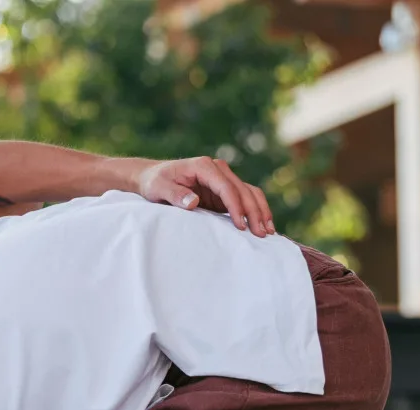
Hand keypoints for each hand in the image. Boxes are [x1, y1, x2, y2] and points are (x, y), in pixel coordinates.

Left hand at [135, 157, 273, 235]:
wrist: (151, 177)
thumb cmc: (154, 182)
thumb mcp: (158, 188)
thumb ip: (175, 194)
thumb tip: (194, 202)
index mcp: (204, 166)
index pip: (226, 187)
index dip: (236, 207)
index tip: (241, 225)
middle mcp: (217, 170)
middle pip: (243, 190)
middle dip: (254, 212)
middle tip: (262, 233)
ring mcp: (222, 179)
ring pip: (249, 193)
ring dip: (260, 211)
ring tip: (268, 231)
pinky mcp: (222, 190)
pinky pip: (243, 199)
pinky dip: (253, 211)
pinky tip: (261, 225)